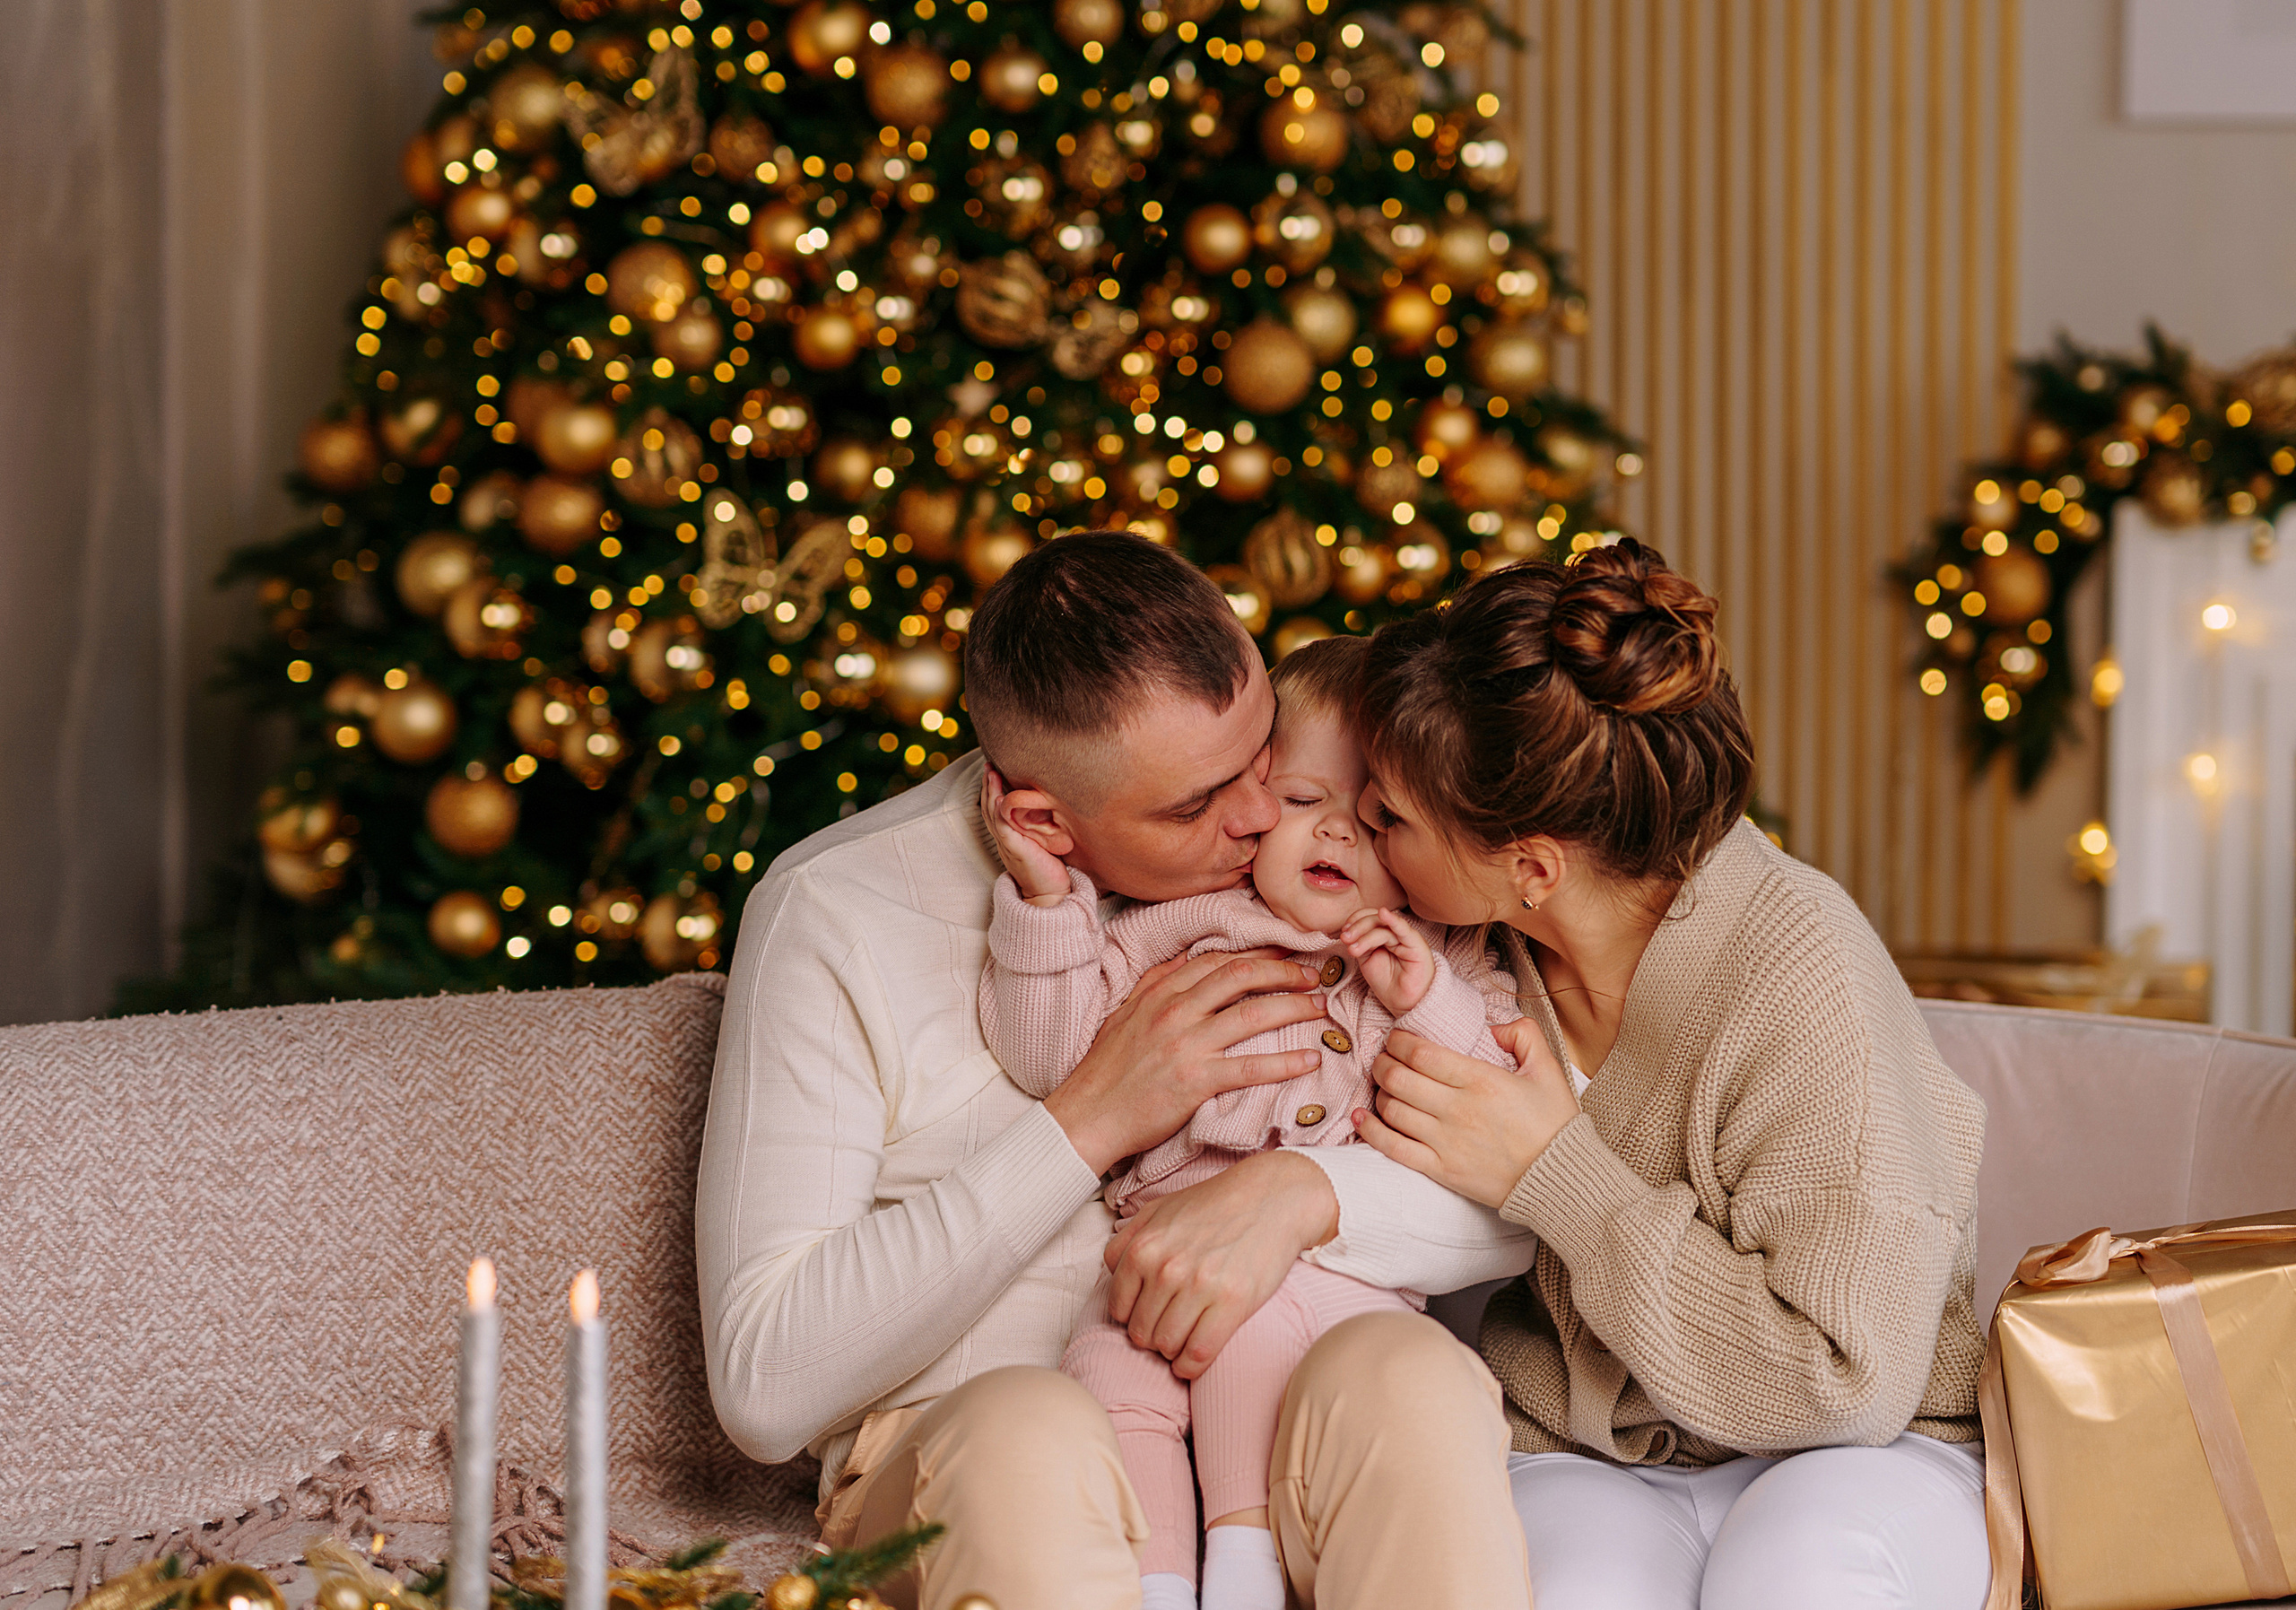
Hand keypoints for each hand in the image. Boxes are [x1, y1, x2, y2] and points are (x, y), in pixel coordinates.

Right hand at [981, 765, 1071, 902]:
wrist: (1051, 895)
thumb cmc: (1052, 870)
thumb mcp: (1046, 842)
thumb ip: (1042, 827)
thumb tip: (1054, 807)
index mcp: (1011, 837)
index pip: (997, 810)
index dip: (993, 790)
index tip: (995, 771)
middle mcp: (1005, 839)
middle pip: (988, 808)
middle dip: (987, 785)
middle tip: (988, 765)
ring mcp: (1007, 844)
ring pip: (991, 814)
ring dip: (989, 793)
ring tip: (990, 774)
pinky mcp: (1014, 849)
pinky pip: (1001, 827)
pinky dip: (999, 812)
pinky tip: (1000, 798)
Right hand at [1043, 948, 1327, 1173]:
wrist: (1087, 1116)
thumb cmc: (1105, 1071)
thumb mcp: (1124, 1014)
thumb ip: (1154, 984)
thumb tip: (1182, 960)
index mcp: (1159, 993)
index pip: (1216, 961)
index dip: (1257, 953)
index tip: (1285, 953)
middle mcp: (1175, 1011)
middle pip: (1241, 977)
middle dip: (1284, 972)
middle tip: (1313, 976)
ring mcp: (1187, 1045)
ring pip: (1253, 1015)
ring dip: (1293, 1008)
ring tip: (1320, 1008)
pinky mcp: (1196, 1081)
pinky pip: (1251, 1067)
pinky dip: (1285, 1062)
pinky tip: (1309, 1060)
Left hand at [1102, 1150, 1336, 1378]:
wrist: (1272, 1197)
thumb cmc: (1215, 1204)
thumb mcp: (1159, 1209)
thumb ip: (1127, 1239)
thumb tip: (1111, 1273)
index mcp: (1143, 1248)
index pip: (1118, 1310)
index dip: (1132, 1318)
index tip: (1149, 1315)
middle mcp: (1166, 1269)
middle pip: (1141, 1333)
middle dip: (1152, 1336)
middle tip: (1170, 1327)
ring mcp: (1199, 1287)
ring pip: (1166, 1347)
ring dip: (1172, 1351)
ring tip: (1184, 1339)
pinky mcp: (1232, 1304)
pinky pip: (1198, 1355)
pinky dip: (1191, 1366)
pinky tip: (1193, 1359)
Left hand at [1340, 906, 1434, 1014]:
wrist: (1404, 1002)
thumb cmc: (1388, 982)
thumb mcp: (1367, 959)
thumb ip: (1360, 944)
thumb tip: (1348, 932)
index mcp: (1384, 933)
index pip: (1369, 917)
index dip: (1355, 921)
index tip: (1343, 933)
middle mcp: (1396, 933)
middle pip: (1375, 919)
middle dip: (1357, 927)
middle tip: (1345, 939)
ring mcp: (1406, 937)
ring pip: (1383, 927)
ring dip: (1365, 935)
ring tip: (1354, 949)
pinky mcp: (1416, 944)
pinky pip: (1404, 930)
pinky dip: (1393, 920)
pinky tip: (1384, 914)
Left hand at [1351, 1021, 1580, 1206]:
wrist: (1560, 1179)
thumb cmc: (1554, 1125)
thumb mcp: (1549, 1069)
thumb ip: (1523, 1035)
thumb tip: (1493, 1027)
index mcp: (1481, 1080)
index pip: (1421, 1053)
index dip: (1399, 1041)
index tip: (1395, 1038)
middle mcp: (1458, 1109)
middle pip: (1398, 1078)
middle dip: (1382, 1063)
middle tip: (1382, 1058)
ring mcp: (1446, 1142)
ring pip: (1392, 1110)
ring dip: (1378, 1093)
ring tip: (1381, 1085)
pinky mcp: (1441, 1169)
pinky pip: (1394, 1148)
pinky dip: (1371, 1131)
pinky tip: (1362, 1117)